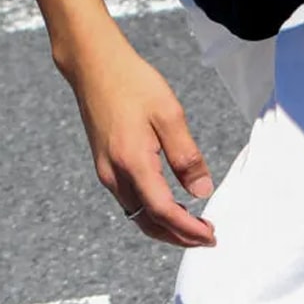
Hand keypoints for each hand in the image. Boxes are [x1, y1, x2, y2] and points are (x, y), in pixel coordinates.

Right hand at [68, 38, 216, 247]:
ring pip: (138, 217)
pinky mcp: (106, 168)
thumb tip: (202, 191)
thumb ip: (186, 157)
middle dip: (179, 237)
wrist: (93, 65)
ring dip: (166, 228)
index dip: (188, 230)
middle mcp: (116, 175)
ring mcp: (107, 173)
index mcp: (133, 162)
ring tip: (193, 227)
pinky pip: (131, 203)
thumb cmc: (131, 83)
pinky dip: (152, 214)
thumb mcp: (169, 115)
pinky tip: (170, 208)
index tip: (210, 235)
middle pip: (149, 224)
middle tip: (206, 238)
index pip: (164, 212)